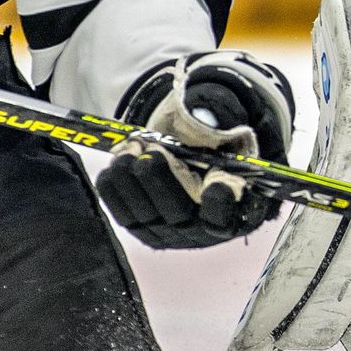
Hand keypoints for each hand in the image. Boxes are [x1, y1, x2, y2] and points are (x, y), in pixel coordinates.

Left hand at [98, 50, 294, 247]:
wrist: (188, 157)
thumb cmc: (213, 145)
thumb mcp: (224, 130)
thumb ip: (219, 122)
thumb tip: (204, 116)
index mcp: (236, 208)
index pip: (228, 213)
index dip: (222, 200)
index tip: (215, 181)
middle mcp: (203, 230)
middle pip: (178, 213)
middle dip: (160, 177)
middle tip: (151, 147)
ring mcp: (171, 234)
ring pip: (145, 214)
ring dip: (131, 177)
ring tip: (131, 147)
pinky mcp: (144, 230)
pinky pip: (122, 215)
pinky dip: (114, 187)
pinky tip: (118, 162)